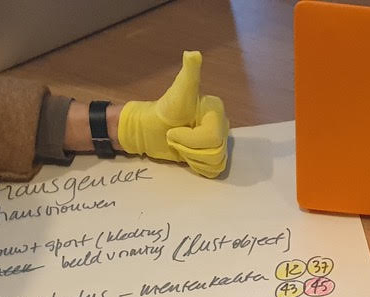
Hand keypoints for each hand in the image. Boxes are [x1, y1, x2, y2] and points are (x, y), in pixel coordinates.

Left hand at [118, 51, 228, 177]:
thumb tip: (193, 53)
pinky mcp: (210, 157)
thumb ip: (188, 74)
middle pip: (215, 151)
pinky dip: (198, 166)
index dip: (192, 139)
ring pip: (214, 162)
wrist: (148, 130)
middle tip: (174, 138)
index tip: (174, 131)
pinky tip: (186, 156)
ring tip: (179, 145)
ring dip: (192, 157)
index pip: (213, 136)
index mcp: (216, 111)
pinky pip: (214, 170)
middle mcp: (221, 125)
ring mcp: (217, 142)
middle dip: (190, 148)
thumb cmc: (161, 111)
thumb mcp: (177, 93)